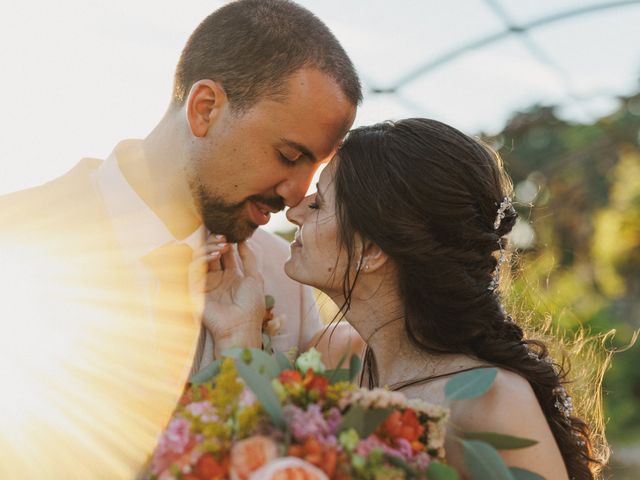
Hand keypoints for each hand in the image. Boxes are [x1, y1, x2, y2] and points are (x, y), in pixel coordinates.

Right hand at [189, 235, 264, 356]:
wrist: (241, 327)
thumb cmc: (251, 306)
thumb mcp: (254, 279)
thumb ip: (249, 259)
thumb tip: (243, 241)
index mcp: (231, 276)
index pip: (224, 254)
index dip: (226, 242)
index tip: (230, 234)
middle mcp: (217, 279)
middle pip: (211, 253)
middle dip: (216, 242)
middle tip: (224, 237)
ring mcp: (206, 284)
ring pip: (200, 258)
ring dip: (209, 248)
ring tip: (222, 246)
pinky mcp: (195, 289)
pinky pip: (193, 269)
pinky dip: (202, 258)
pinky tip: (214, 256)